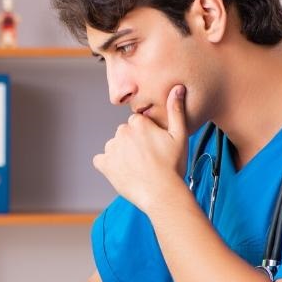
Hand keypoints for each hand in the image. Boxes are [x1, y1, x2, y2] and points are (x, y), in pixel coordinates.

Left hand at [93, 84, 188, 211]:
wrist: (162, 194)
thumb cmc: (173, 166)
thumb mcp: (180, 136)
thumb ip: (176, 110)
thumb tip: (177, 88)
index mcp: (139, 123)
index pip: (138, 122)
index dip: (147, 134)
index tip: (155, 146)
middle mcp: (122, 132)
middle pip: (125, 133)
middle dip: (133, 143)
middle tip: (148, 159)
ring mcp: (112, 149)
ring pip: (114, 146)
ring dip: (122, 153)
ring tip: (137, 167)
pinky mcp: (104, 165)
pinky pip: (101, 160)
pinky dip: (108, 165)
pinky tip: (122, 172)